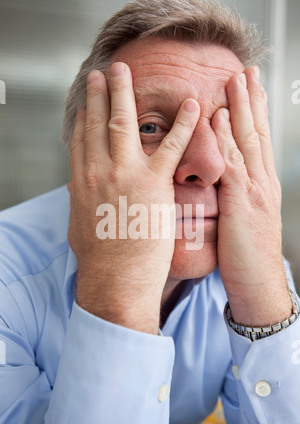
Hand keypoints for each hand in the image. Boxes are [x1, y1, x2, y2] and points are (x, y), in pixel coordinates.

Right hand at [68, 62, 199, 333]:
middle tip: (106, 71)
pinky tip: (192, 105)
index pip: (81, 138)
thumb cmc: (99, 261)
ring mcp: (126, 175)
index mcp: (82, 182)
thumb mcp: (79, 227)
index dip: (85, 114)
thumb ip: (79, 204)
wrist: (115, 281)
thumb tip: (74, 194)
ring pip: (125, 123)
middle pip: (98, 122)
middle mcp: (99, 171)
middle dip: (102, 92)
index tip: (90, 97)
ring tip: (128, 71)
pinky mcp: (154, 184)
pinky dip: (184, 123)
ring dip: (127, 92)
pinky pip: (171, 146)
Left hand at [211, 66, 290, 325]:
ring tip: (237, 81)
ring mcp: (255, 191)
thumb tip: (220, 182)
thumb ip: (233, 198)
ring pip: (248, 142)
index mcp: (260, 186)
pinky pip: (233, 165)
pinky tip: (220, 119)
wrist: (258, 284)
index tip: (248, 89)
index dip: (254, 114)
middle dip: (252, 101)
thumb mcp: (241, 221)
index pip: (257, 142)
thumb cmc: (245, 256)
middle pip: (257, 134)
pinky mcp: (243, 204)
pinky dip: (228, 140)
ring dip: (242, 109)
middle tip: (246, 72)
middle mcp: (262, 183)